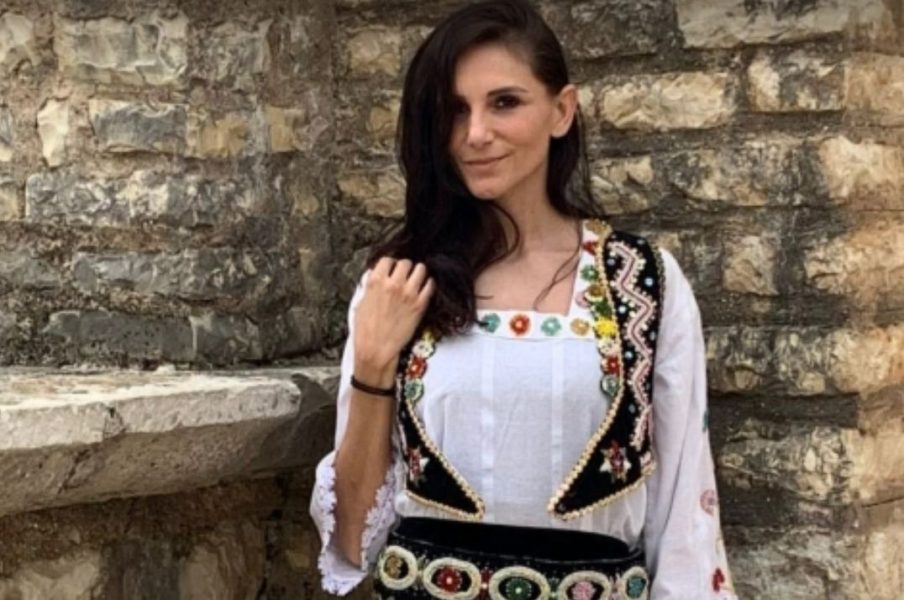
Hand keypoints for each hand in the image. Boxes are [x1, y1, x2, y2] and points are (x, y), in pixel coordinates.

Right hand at [353, 258, 434, 377]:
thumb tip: (374, 276)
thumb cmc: (365, 329)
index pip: (387, 260)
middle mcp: (393, 284)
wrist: (376, 349)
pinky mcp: (420, 305)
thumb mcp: (361, 302)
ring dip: (418, 273)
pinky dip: (428, 284)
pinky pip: (430, 285)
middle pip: (406, 263)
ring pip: (421, 269)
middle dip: (405, 268)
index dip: (390, 265)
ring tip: (416, 280)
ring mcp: (409, 293)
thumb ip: (370, 286)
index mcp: (376, 281)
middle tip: (405, 276)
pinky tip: (423, 289)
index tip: (392, 270)